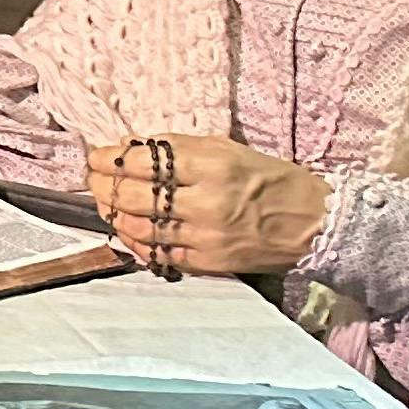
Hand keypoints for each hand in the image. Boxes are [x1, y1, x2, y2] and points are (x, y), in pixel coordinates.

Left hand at [86, 133, 325, 277]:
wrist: (315, 223)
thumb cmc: (271, 180)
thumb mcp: (229, 150)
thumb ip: (179, 149)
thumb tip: (129, 146)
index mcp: (214, 164)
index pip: (143, 161)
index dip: (110, 159)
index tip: (97, 157)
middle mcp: (207, 200)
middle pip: (133, 195)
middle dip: (103, 186)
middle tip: (93, 180)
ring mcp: (206, 235)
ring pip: (139, 227)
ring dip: (113, 215)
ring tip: (105, 203)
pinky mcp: (209, 261)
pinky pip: (159, 253)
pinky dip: (136, 242)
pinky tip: (128, 231)